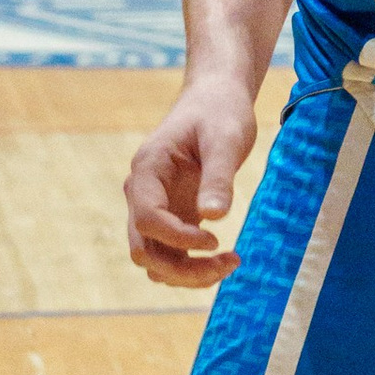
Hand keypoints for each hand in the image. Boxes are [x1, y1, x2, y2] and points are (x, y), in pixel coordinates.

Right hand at [124, 74, 257, 288]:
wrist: (216, 100)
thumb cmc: (220, 112)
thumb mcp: (226, 138)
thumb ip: (218, 175)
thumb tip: (214, 216)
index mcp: (148, 170)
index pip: (146, 217)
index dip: (176, 236)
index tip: (215, 238)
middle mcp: (143, 194)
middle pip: (143, 249)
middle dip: (181, 268)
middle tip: (228, 263)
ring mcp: (155, 208)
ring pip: (154, 260)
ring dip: (186, 274)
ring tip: (230, 263)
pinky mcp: (172, 217)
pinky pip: (170, 255)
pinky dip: (191, 267)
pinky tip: (224, 260)